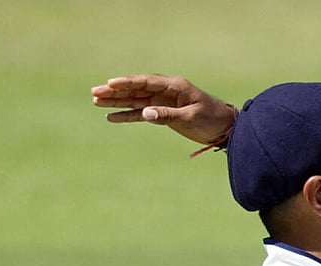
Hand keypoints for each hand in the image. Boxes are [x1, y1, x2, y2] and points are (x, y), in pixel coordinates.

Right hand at [91, 74, 236, 144]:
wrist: (226, 128)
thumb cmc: (212, 119)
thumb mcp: (191, 117)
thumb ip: (167, 115)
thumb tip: (145, 113)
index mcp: (175, 86)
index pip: (146, 82)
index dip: (127, 83)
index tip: (109, 84)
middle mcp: (167, 91)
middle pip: (136, 90)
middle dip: (116, 91)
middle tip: (94, 93)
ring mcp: (164, 102)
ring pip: (136, 101)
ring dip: (117, 102)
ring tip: (96, 102)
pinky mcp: (164, 114)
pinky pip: (142, 113)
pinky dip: (128, 115)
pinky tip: (112, 117)